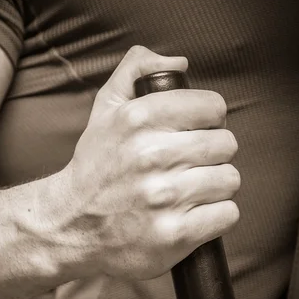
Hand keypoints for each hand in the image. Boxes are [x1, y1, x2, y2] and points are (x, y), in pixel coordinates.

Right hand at [63, 46, 239, 279]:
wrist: (69, 225)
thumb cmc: (94, 168)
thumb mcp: (104, 110)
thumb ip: (136, 71)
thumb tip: (179, 63)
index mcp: (138, 118)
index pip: (213, 107)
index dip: (205, 120)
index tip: (190, 134)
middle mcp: (151, 155)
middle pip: (226, 144)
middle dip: (209, 155)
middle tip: (184, 167)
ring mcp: (164, 197)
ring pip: (229, 179)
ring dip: (212, 187)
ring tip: (185, 192)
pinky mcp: (174, 234)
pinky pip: (227, 214)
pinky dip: (213, 217)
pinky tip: (188, 215)